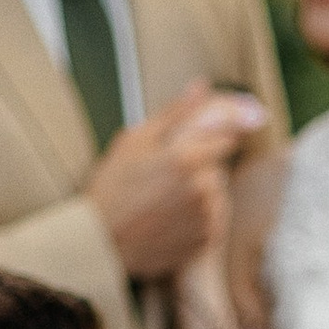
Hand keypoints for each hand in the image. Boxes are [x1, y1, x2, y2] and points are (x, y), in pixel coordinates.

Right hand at [86, 78, 228, 276]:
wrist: (101, 241)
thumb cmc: (113, 188)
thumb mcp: (136, 140)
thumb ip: (175, 113)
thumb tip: (201, 87)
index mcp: (188, 158)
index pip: (227, 136)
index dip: (209, 139)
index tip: (191, 148)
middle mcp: (203, 188)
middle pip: (218, 168)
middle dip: (198, 169)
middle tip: (163, 180)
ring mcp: (207, 217)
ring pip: (217, 195)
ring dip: (199, 195)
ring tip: (163, 202)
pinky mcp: (207, 241)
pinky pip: (213, 222)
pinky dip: (197, 220)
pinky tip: (169, 220)